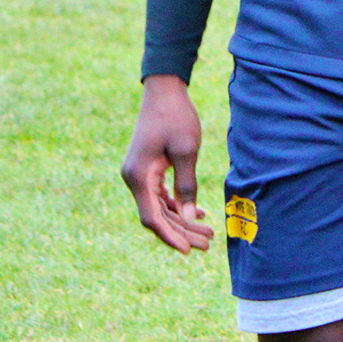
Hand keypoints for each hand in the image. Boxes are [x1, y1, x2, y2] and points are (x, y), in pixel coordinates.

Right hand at [120, 75, 213, 252]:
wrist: (164, 90)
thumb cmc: (176, 117)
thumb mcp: (186, 151)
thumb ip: (187, 186)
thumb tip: (189, 217)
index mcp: (139, 176)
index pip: (152, 218)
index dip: (171, 237)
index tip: (189, 251)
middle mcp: (134, 178)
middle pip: (157, 216)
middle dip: (182, 231)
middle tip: (208, 243)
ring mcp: (139, 173)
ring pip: (160, 207)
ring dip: (182, 220)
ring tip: (208, 232)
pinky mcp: (147, 168)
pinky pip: (160, 195)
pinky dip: (177, 205)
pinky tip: (198, 213)